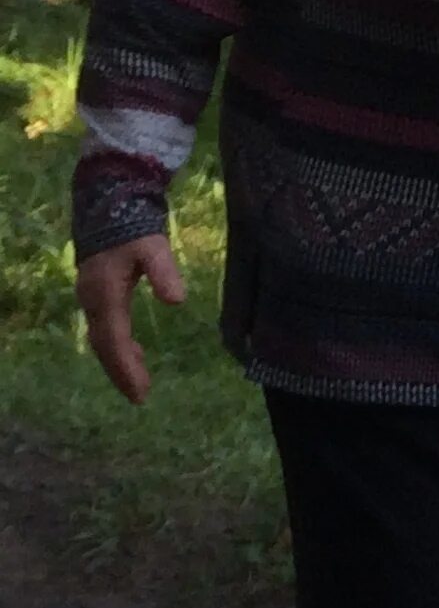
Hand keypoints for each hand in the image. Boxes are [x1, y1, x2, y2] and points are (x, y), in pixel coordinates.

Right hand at [77, 234, 186, 404]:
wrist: (109, 209)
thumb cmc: (134, 230)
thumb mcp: (153, 248)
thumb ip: (165, 272)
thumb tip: (177, 301)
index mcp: (105, 296)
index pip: (114, 340)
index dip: (126, 367)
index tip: (140, 391)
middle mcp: (93, 302)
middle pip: (105, 346)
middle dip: (121, 372)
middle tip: (140, 397)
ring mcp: (92, 299)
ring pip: (103, 339)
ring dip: (119, 362)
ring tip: (139, 384)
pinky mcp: (97, 295)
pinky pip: (105, 329)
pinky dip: (118, 346)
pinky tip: (136, 353)